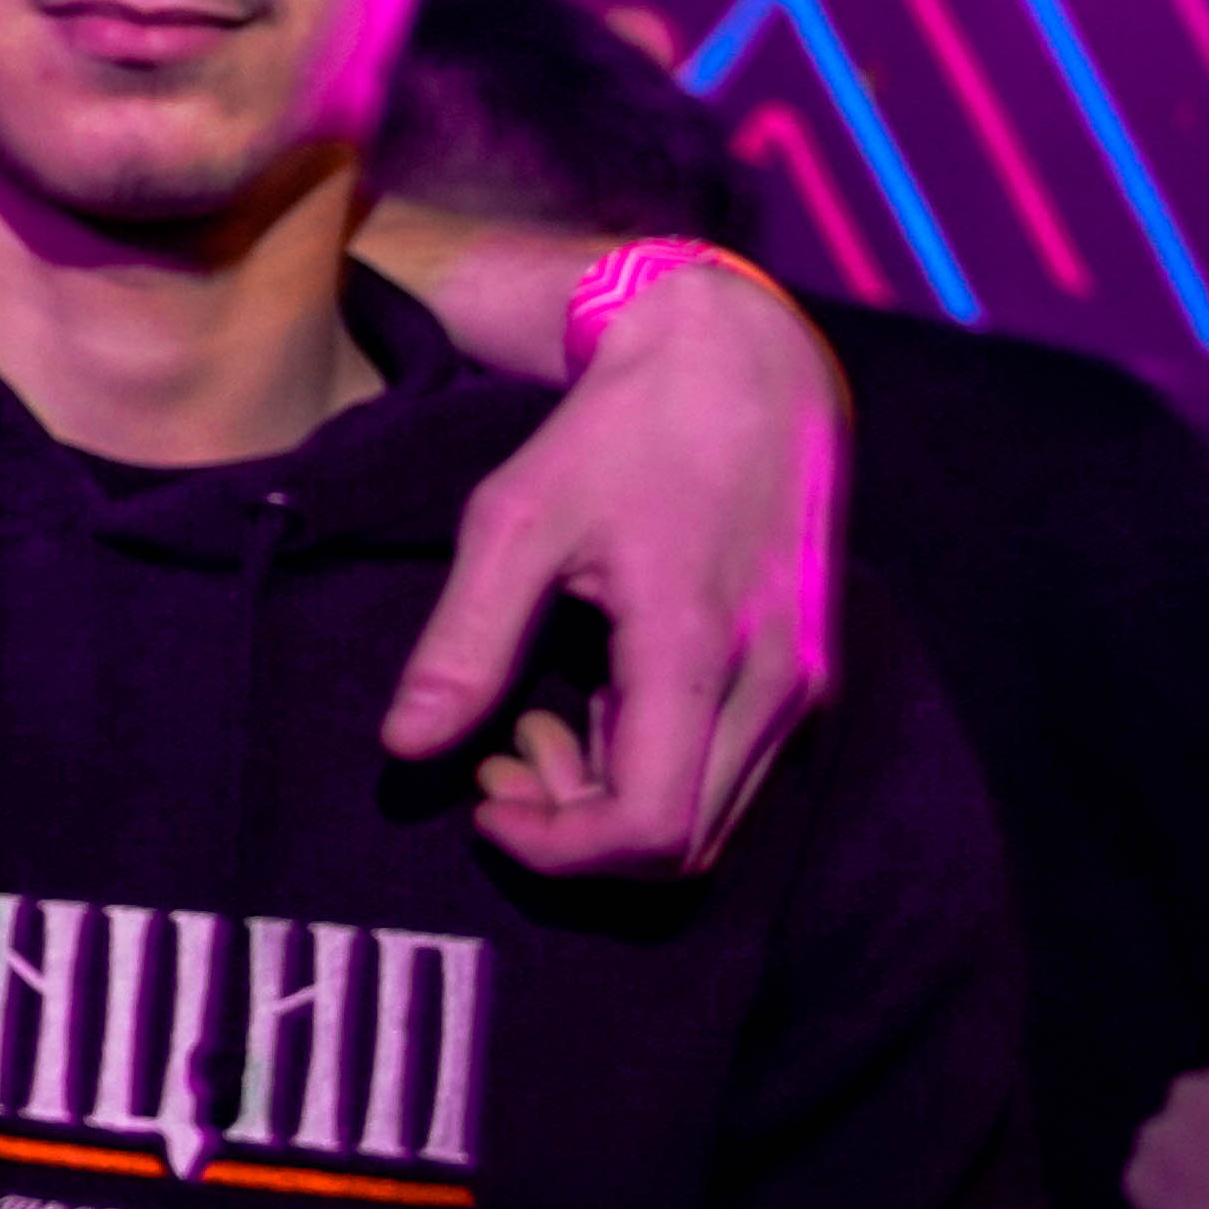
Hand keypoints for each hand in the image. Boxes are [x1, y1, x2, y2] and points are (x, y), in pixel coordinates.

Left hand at [384, 254, 838, 873]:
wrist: (743, 359)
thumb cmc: (621, 432)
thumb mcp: (517, 520)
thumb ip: (463, 642)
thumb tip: (405, 747)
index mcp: (701, 650)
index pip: (649, 829)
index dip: (556, 849)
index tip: (481, 798)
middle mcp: (775, 685)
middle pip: (682, 847)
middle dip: (575, 831)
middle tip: (496, 758)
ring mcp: (801, 681)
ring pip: (711, 818)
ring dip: (611, 803)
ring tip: (531, 725)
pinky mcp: (803, 670)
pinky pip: (730, 769)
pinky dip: (653, 767)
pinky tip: (592, 702)